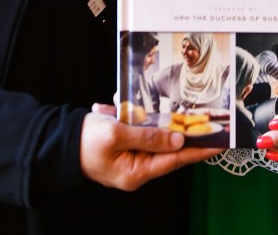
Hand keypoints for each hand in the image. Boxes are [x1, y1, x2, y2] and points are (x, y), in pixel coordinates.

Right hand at [80, 109, 222, 190]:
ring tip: (176, 109)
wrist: (58, 143)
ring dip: (161, 122)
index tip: (219, 143)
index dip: (199, 150)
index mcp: (136, 171)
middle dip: (185, 132)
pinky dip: (141, 119)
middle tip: (207, 119)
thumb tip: (177, 141)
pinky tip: (132, 105)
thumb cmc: (84, 141)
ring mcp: (131, 159)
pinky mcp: (124, 148)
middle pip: (169, 150)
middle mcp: (137, 169)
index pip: (176, 160)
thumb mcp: (116, 134)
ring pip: (156, 139)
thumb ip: (148, 136)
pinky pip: (141, 133)